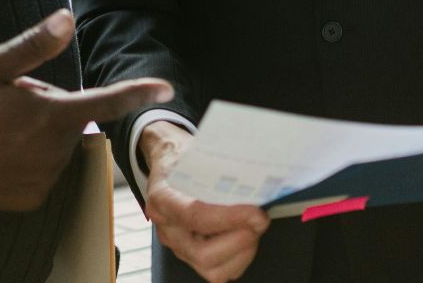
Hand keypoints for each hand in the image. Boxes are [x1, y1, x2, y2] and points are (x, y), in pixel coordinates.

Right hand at [0, 9, 171, 211]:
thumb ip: (34, 46)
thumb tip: (67, 19)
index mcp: (51, 116)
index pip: (106, 101)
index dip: (137, 92)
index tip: (166, 88)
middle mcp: (54, 151)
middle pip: (69, 120)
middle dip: (49, 106)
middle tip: (9, 101)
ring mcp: (43, 179)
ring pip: (55, 146)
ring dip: (38, 134)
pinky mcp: (30, 198)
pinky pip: (41, 172)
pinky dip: (27, 160)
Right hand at [140, 121, 268, 282]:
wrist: (169, 162)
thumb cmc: (185, 158)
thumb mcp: (199, 152)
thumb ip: (223, 168)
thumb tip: (259, 179)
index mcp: (163, 197)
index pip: (195, 216)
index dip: (229, 218)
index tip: (255, 212)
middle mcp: (166, 228)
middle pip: (202, 253)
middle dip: (239, 240)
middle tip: (259, 219)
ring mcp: (177, 246)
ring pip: (212, 269)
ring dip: (242, 251)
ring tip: (253, 227)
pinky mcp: (191, 256)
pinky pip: (218, 273)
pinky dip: (239, 258)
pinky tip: (245, 236)